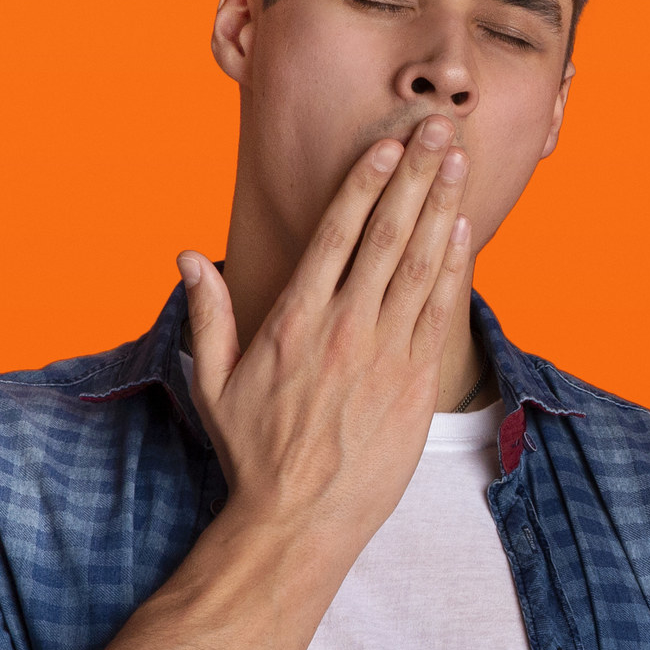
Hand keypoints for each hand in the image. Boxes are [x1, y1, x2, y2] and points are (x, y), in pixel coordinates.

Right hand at [177, 116, 474, 550]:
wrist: (300, 520)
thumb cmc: (254, 452)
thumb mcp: (214, 381)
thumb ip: (208, 313)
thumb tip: (186, 255)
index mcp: (295, 319)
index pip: (337, 233)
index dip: (365, 182)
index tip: (385, 144)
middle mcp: (344, 326)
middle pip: (387, 233)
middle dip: (414, 175)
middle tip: (436, 128)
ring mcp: (384, 353)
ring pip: (420, 264)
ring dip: (440, 208)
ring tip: (456, 162)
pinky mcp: (415, 382)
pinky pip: (439, 311)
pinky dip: (453, 266)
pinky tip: (462, 230)